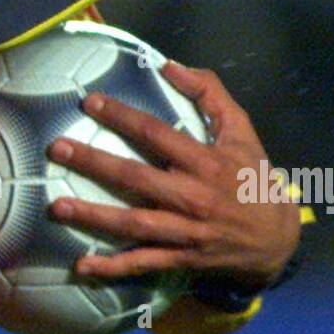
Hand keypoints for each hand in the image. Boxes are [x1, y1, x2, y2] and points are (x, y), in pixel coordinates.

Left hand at [45, 60, 298, 290]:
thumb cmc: (251, 176)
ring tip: (57, 207)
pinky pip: (144, 263)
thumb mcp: (241, 129)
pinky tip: (83, 266)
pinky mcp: (182, 259)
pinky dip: (113, 268)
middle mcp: (193, 196)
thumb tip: (169, 66)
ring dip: (93, 217)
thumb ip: (209, 92)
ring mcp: (186, 231)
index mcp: (206, 161)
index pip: (156, 134)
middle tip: (56, 149)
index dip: (122, 116)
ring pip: (134, 224)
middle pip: (136, 179)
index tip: (89, 103)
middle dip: (93, 163)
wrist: (277, 238)